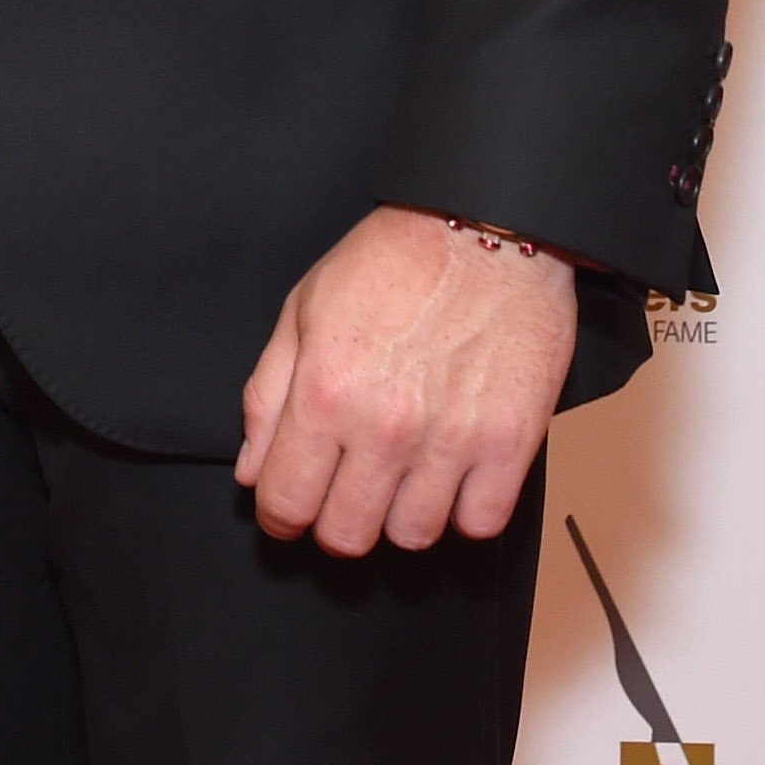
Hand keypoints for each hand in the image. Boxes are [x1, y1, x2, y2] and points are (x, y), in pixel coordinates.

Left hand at [234, 206, 575, 555]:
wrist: (483, 227)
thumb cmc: (390, 260)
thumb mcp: (303, 308)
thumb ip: (268, 394)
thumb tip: (253, 471)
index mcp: (324, 392)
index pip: (286, 501)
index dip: (279, 515)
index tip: (288, 508)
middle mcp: (384, 427)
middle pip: (347, 535)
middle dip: (333, 521)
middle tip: (343, 490)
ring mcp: (450, 440)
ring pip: (412, 537)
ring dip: (398, 515)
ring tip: (399, 474)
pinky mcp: (511, 444)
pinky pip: (479, 524)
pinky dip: (461, 510)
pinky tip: (450, 474)